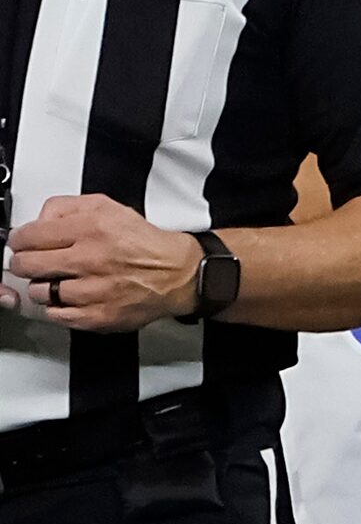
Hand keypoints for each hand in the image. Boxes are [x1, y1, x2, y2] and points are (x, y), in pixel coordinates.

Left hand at [0, 195, 204, 331]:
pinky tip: (71, 297)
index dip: (19, 240)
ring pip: (38, 292)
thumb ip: (70, 207)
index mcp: (92, 229)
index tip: (20, 243)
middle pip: (26, 265)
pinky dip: (58, 307)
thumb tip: (39, 219)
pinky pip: (55, 315)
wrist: (178, 274)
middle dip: (23, 263)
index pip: (29, 235)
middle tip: (30, 262)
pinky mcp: (97, 316)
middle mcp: (90, 259)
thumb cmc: (144, 244)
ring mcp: (92, 291)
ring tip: (58, 280)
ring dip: (44, 286)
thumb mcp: (111, 208)